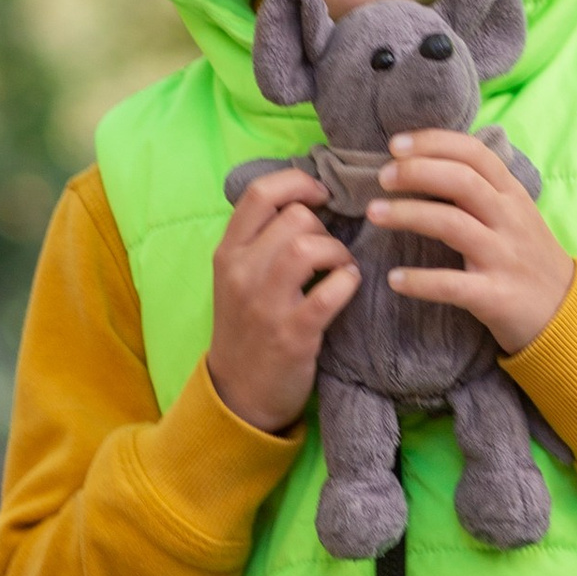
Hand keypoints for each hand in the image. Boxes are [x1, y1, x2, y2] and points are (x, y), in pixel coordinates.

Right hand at [207, 164, 358, 432]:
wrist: (239, 393)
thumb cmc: (246, 327)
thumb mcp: (236, 277)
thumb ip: (259, 240)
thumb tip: (306, 201)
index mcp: (228, 252)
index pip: (260, 192)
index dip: (298, 182)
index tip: (320, 194)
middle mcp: (242, 272)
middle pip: (294, 216)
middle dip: (324, 226)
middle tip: (329, 249)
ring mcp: (266, 303)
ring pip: (309, 246)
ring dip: (337, 252)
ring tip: (340, 267)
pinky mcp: (293, 333)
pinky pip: (331, 290)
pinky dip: (348, 281)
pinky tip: (348, 286)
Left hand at [368, 132, 575, 356]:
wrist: (566, 315)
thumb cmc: (530, 261)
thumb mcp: (516, 216)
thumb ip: (484, 190)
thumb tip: (433, 161)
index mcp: (512, 196)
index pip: (474, 153)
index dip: (433, 142)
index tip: (396, 145)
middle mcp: (509, 220)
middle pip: (461, 181)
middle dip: (416, 172)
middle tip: (383, 176)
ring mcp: (503, 257)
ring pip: (452, 224)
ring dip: (407, 214)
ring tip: (374, 213)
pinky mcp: (495, 296)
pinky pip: (452, 285)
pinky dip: (420, 282)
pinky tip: (394, 279)